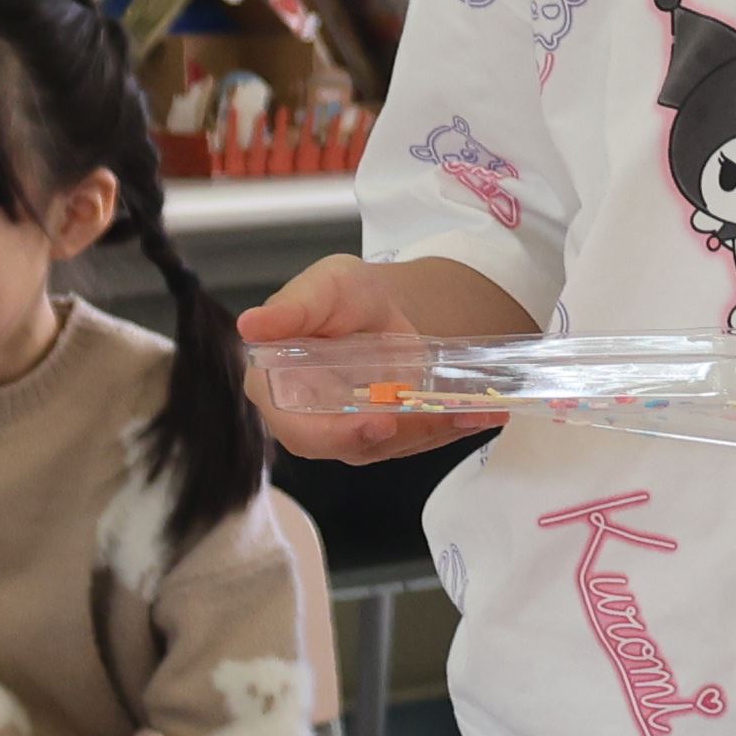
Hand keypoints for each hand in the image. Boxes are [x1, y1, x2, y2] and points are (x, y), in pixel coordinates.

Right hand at [241, 253, 521, 459]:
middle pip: (350, 446)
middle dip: (400, 436)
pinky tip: (485, 414)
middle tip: (439, 418)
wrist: (377, 304)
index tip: (377, 423)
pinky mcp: (388, 433)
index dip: (335, 433)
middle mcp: (311, 420)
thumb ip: (290, 309)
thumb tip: (250, 325)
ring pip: (393, 445)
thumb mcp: (321, 288)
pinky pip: (419, 438)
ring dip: (437, 431)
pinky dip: (453, 427)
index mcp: (278, 388)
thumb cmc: (340, 294)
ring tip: (475, 411)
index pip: (298, 426)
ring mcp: (352, 431)